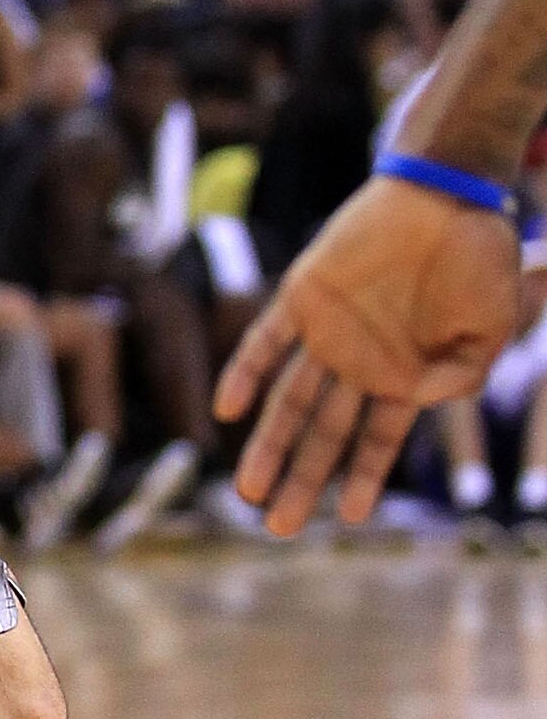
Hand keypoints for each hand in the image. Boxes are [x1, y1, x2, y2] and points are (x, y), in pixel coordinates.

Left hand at [214, 176, 520, 535]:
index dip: (363, 478)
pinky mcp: (304, 294)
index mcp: (404, 373)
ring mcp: (329, 330)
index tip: (350, 520)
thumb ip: (462, 373)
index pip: (376, 439)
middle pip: (324, 433)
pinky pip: (265, 340)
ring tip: (248, 493)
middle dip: (301, 480)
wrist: (446, 191)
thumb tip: (426, 403)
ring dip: (268, 444)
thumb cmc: (478, 255)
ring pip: (290, 400)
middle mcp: (360, 360)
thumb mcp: (491, 327)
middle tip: (278, 527)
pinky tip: (227, 411)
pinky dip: (245, 373)